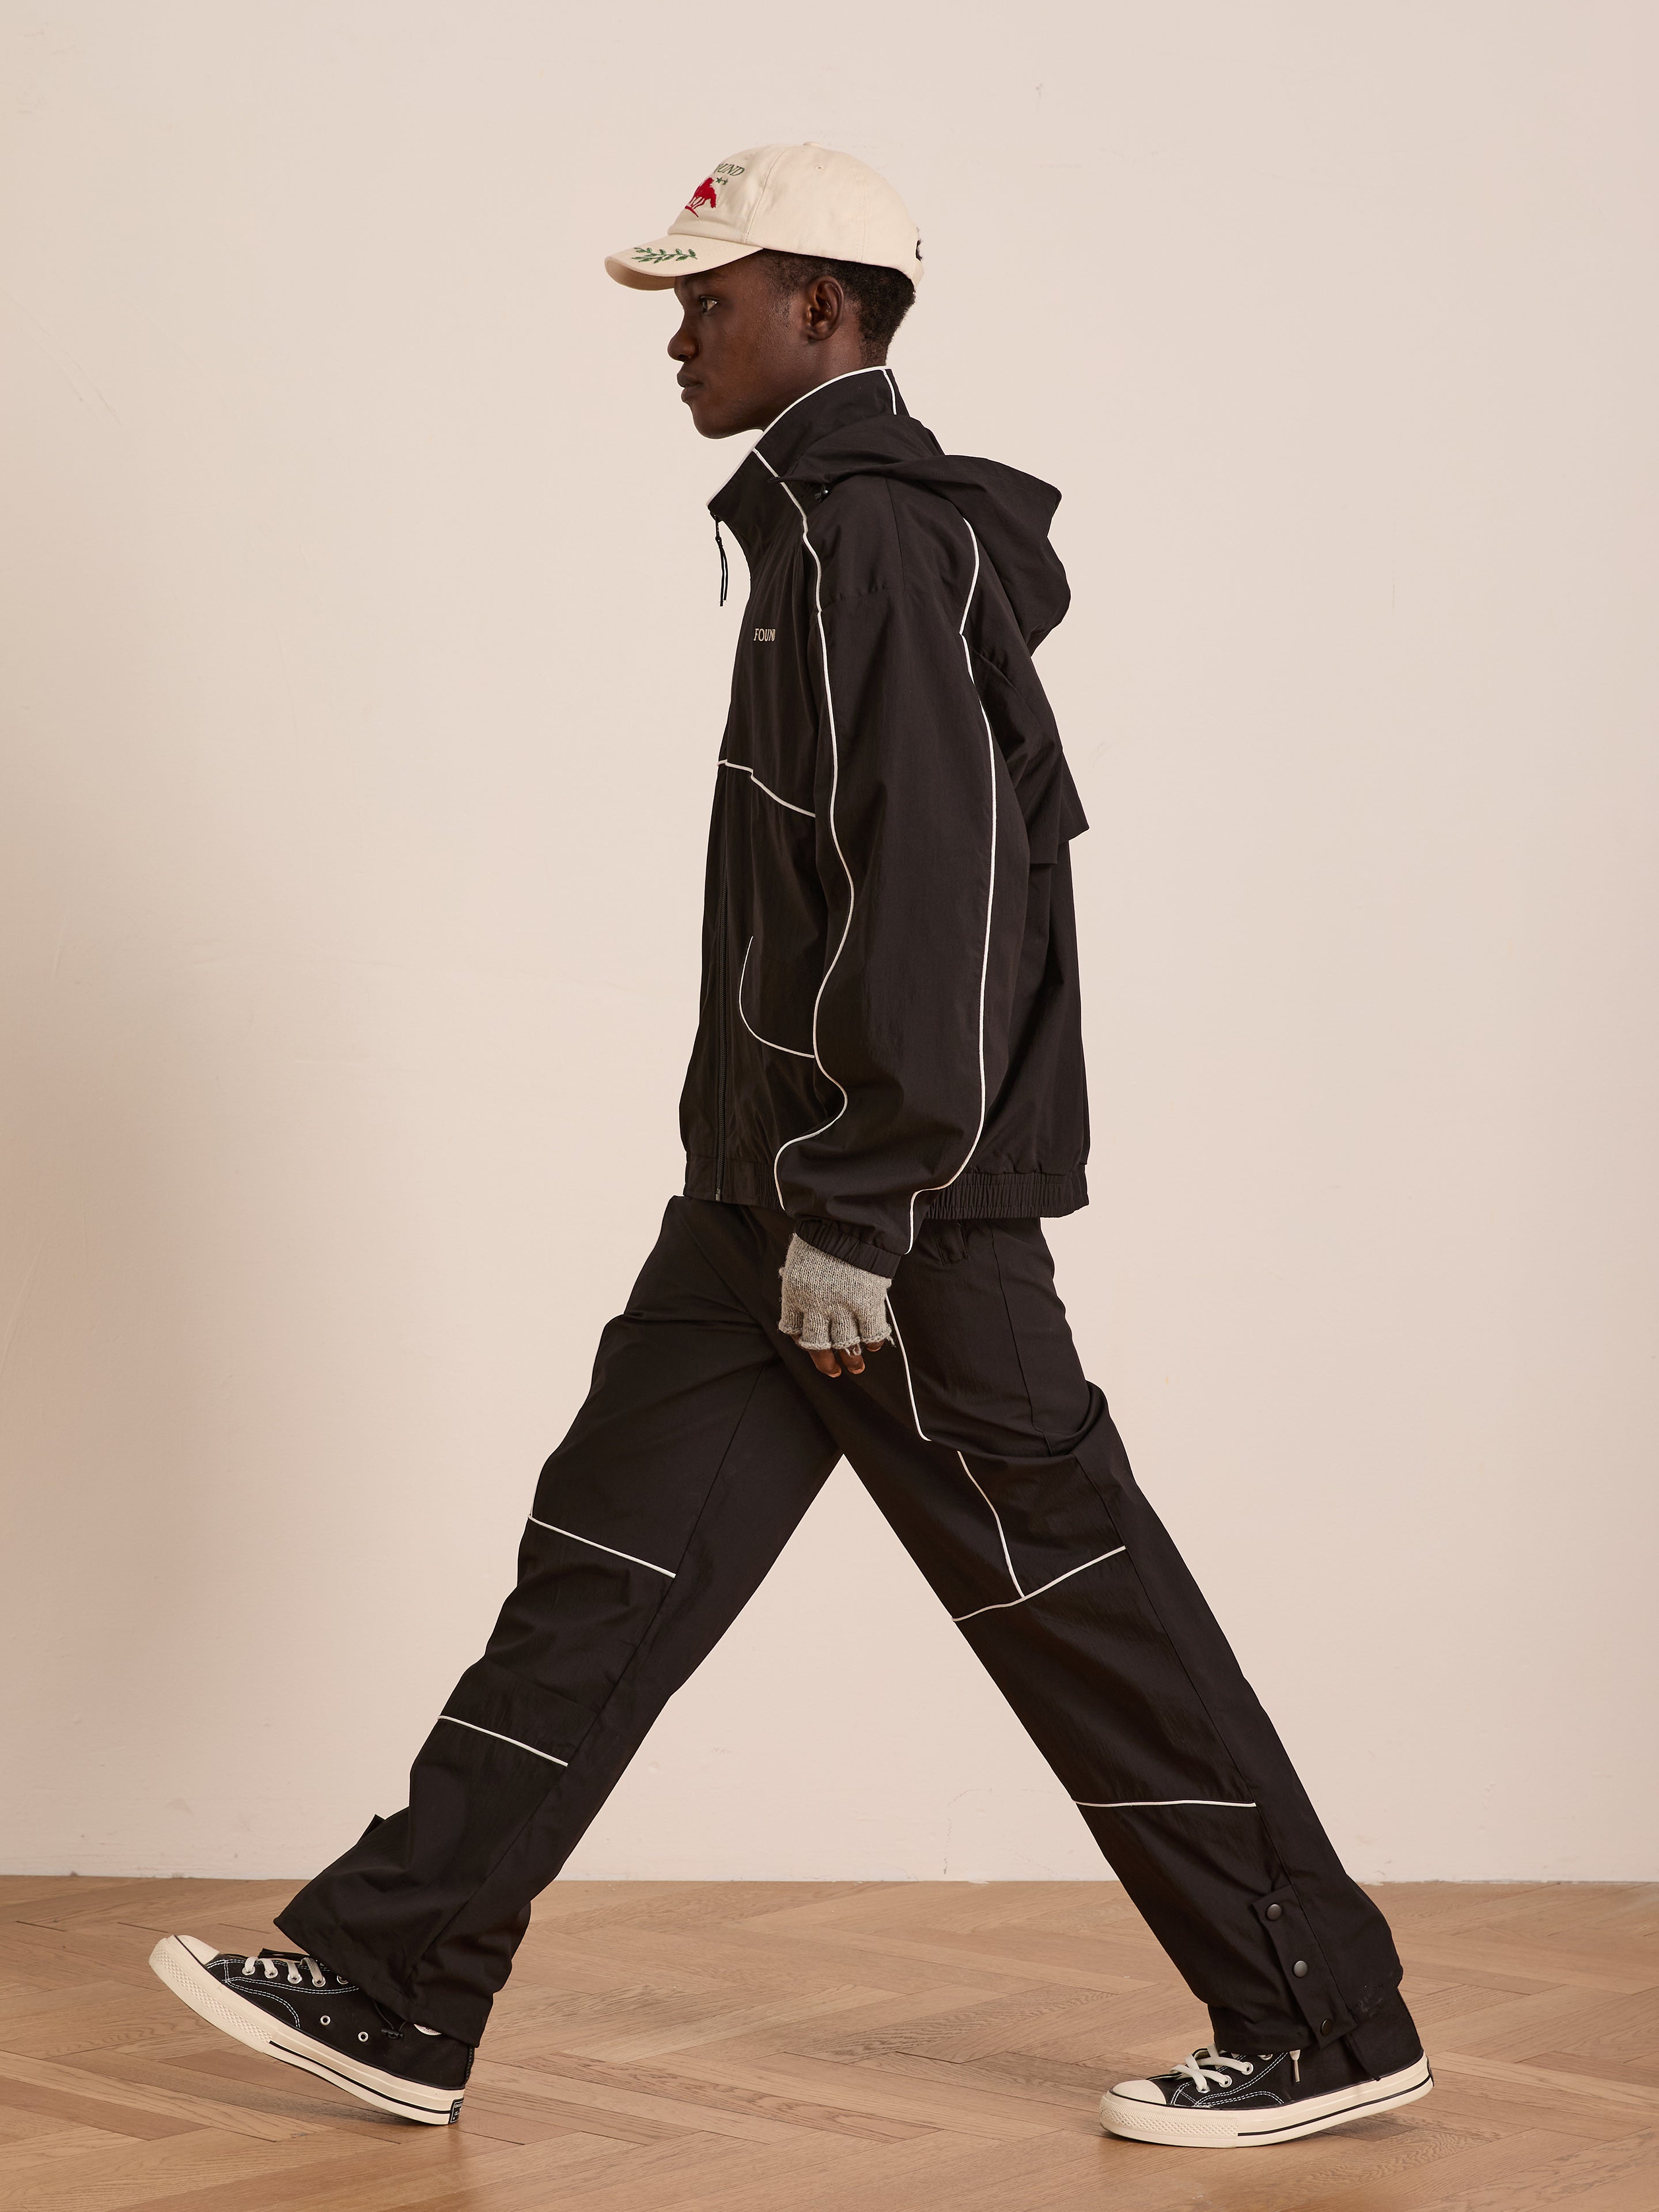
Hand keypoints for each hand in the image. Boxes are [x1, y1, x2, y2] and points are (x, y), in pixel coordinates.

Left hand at [778, 1235, 892, 1378]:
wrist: (846, 1219)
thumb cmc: (821, 1234)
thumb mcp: (799, 1260)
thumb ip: (802, 1284)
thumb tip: (808, 1304)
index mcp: (795, 1294)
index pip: (794, 1330)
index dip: (802, 1341)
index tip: (809, 1344)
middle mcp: (815, 1306)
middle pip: (818, 1345)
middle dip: (825, 1363)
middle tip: (832, 1372)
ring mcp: (842, 1306)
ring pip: (845, 1344)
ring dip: (851, 1359)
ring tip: (855, 1367)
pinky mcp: (867, 1302)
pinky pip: (871, 1331)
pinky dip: (872, 1341)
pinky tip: (872, 1345)